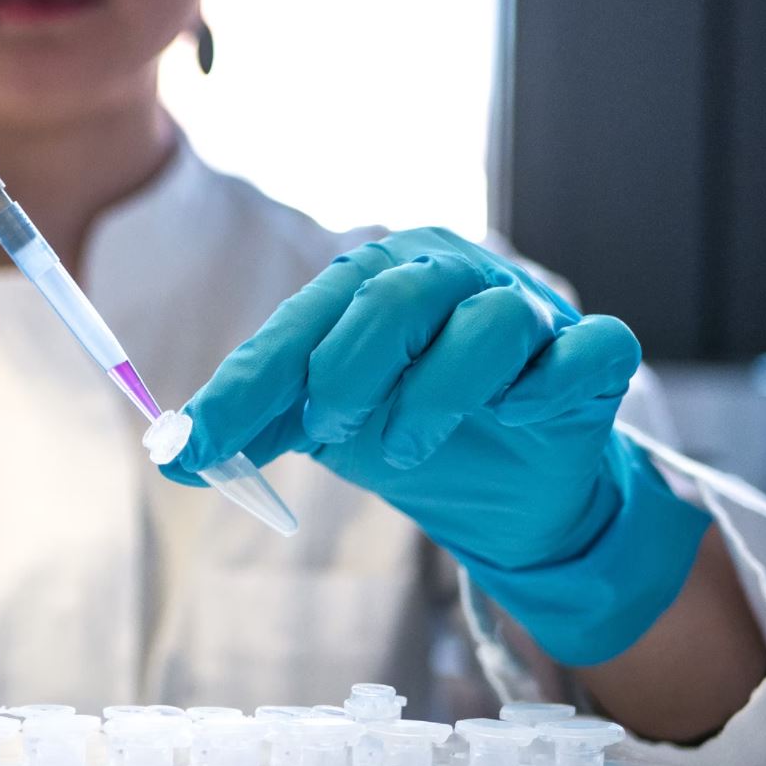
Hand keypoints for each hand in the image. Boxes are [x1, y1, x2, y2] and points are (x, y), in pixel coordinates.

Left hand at [163, 228, 710, 664]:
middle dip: (347, 372)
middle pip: (395, 296)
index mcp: (378, 281)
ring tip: (402, 450)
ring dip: (435, 396)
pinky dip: (546, 385)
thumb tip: (174, 451)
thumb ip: (256, 425)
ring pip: (490, 322)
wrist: (509, 488)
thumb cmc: (412, 427)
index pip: (304, 320)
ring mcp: (530, 311)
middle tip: (330, 429)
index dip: (247, 384)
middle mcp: (453, 277)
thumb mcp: (324, 426)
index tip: (197, 443)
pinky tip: (517, 414)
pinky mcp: (591, 354)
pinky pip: (586, 350)